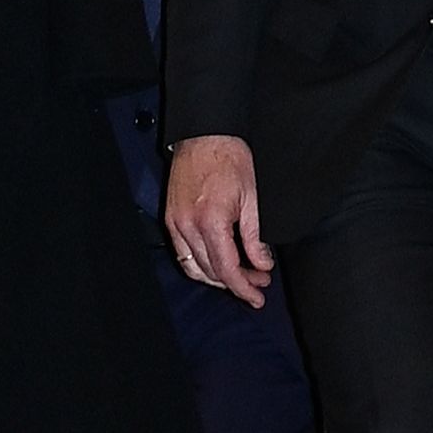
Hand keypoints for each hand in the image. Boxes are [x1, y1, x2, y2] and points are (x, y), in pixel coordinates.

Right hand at [166, 133, 274, 306]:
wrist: (205, 135)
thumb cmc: (230, 159)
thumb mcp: (252, 198)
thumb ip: (255, 236)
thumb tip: (262, 264)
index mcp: (211, 221)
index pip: (227, 269)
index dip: (243, 288)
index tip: (258, 297)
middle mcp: (188, 225)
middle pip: (210, 272)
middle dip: (235, 283)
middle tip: (258, 282)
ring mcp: (175, 223)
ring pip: (193, 267)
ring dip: (217, 277)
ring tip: (240, 276)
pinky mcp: (170, 218)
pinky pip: (183, 252)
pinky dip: (199, 264)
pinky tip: (217, 262)